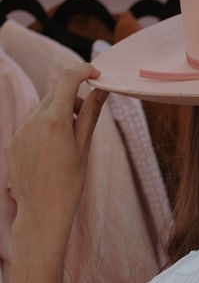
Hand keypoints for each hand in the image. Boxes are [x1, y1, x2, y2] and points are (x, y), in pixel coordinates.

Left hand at [6, 67, 106, 233]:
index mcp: (54, 120)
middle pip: (54, 93)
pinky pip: (30, 126)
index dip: (83, 71)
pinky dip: (43, 130)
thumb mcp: (84, 147)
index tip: (95, 74)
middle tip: (85, 116)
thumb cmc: (69, 183)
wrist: (42, 212)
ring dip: (57, 114)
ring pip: (41, 110)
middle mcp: (33, 120)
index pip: (67, 79)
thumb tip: (101, 91)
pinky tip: (51, 155)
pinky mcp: (12, 142)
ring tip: (67, 142)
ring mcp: (20, 131)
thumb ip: (90, 114)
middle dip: (72, 98)